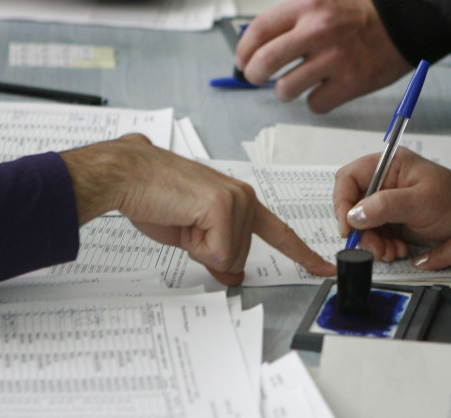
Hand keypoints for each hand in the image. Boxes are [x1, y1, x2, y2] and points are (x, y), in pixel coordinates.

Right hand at [61, 134, 334, 285]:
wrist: (127, 175)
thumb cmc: (152, 196)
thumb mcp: (191, 234)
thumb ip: (217, 252)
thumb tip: (232, 276)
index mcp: (241, 201)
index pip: (279, 233)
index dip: (302, 254)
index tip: (323, 268)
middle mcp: (245, 197)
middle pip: (240, 257)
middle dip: (207, 253)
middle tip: (183, 225)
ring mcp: (237, 200)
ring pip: (228, 257)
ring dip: (199, 249)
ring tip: (180, 219)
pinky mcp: (222, 205)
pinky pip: (217, 252)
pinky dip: (195, 247)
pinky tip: (182, 220)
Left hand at [235, 0, 411, 112]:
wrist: (403, 24)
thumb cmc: (358, 17)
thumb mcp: (319, 5)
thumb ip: (288, 23)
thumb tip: (253, 50)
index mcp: (307, 7)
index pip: (258, 32)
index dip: (243, 51)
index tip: (242, 61)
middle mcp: (318, 31)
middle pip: (264, 63)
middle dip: (254, 75)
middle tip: (257, 78)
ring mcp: (335, 59)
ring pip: (285, 89)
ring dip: (285, 91)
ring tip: (296, 83)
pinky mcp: (350, 84)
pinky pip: (314, 104)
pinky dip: (316, 100)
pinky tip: (325, 88)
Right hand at [333, 147, 450, 260]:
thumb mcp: (421, 202)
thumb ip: (386, 206)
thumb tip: (354, 214)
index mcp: (388, 165)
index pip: (349, 179)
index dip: (343, 202)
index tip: (348, 226)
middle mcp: (384, 181)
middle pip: (353, 205)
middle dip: (360, 229)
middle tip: (372, 247)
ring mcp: (387, 201)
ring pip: (363, 224)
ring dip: (372, 242)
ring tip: (390, 252)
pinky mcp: (392, 219)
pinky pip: (376, 234)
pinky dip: (382, 246)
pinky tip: (397, 251)